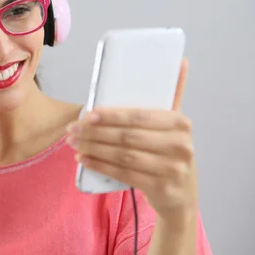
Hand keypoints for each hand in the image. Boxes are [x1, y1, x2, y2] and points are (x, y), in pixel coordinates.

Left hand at [67, 59, 197, 222]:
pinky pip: (124, 175)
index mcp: (180, 123)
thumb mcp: (174, 124)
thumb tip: (180, 60)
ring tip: (74, 143)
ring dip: (94, 148)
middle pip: (128, 137)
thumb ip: (173, 94)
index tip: (87, 114)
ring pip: (124, 156)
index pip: (139, 116)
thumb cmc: (169, 151)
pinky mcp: (162, 188)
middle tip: (72, 129)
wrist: (182, 194)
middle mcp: (180, 146)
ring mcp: (173, 169)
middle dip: (95, 132)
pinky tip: (84, 159)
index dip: (111, 116)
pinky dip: (101, 166)